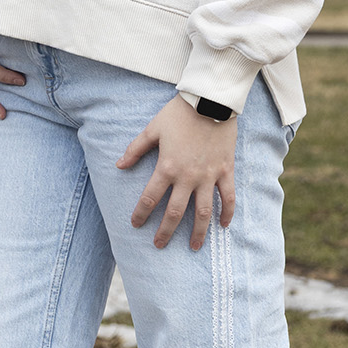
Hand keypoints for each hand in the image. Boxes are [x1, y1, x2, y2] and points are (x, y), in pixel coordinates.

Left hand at [117, 95, 235, 250]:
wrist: (210, 101)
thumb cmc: (179, 114)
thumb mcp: (153, 129)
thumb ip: (135, 149)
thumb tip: (119, 165)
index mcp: (167, 167)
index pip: (150, 198)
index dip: (141, 213)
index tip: (135, 224)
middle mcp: (188, 177)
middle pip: (175, 212)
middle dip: (165, 232)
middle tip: (159, 245)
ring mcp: (209, 176)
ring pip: (203, 212)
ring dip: (197, 232)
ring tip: (193, 247)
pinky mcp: (226, 171)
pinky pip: (228, 197)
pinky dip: (227, 213)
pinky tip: (223, 226)